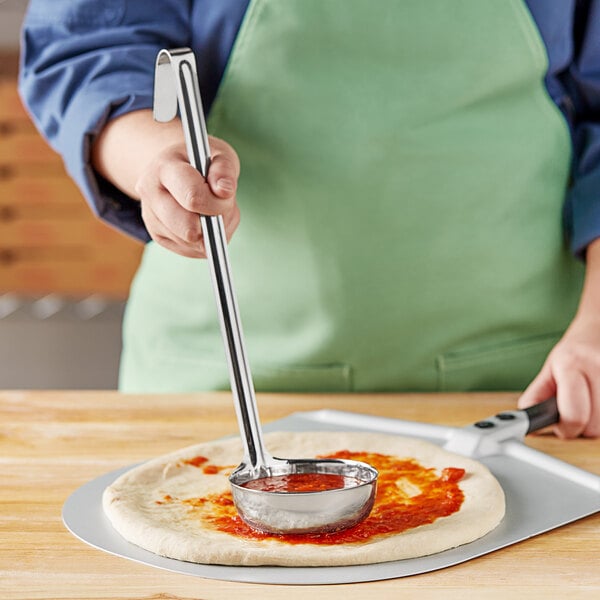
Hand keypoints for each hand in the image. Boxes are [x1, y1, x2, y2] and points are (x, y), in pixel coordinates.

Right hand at [134, 136, 240, 257]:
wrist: (177, 167)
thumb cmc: (202, 161)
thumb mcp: (218, 153)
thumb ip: (224, 169)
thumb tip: (224, 191)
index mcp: (164, 168)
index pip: (192, 197)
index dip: (217, 203)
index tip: (227, 194)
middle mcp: (150, 194)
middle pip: (189, 228)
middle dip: (215, 221)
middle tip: (222, 205)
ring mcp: (151, 217)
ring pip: (194, 242)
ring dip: (215, 231)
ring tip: (213, 209)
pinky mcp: (158, 236)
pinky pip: (194, 251)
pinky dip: (208, 240)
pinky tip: (206, 220)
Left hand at [518, 315, 599, 438]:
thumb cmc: (574, 351)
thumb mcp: (549, 369)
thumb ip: (537, 395)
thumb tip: (529, 421)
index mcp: (572, 364)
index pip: (574, 415)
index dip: (566, 429)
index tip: (563, 427)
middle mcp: (598, 367)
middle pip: (595, 427)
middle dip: (584, 427)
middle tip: (578, 413)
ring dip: (599, 421)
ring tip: (591, 403)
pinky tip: (599, 401)